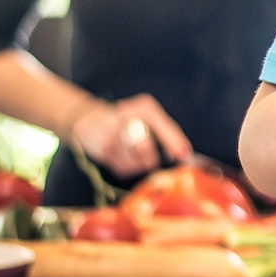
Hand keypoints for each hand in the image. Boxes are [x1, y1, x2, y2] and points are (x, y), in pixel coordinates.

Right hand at [67, 94, 190, 178]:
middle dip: (151, 159)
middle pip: (145, 148)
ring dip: (139, 165)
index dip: (174, 141)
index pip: (162, 125)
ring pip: (135, 162)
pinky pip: (123, 168)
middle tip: (152, 162)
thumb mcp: (148, 118)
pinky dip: (127, 168)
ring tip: (133, 155)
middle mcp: (127, 117)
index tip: (184, 155)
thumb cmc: (128, 122)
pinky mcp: (102, 148)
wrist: (89, 121)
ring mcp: (112, 132)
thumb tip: (185, 154)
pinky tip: (122, 157)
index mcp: (144, 108)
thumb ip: (168, 133)